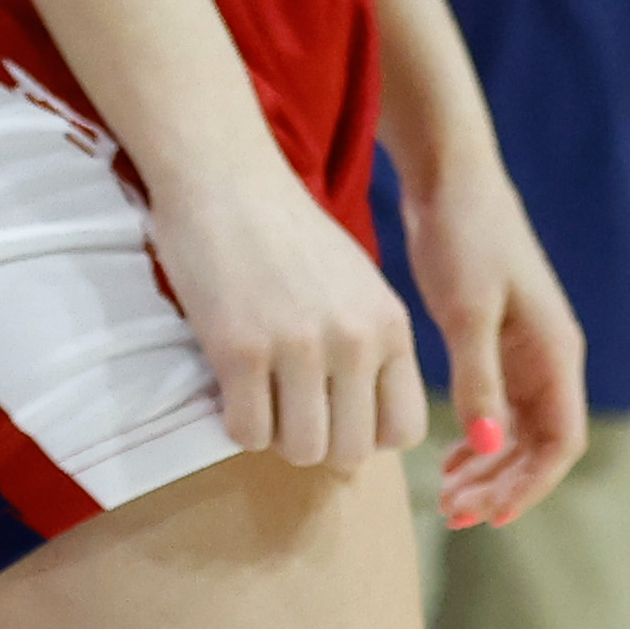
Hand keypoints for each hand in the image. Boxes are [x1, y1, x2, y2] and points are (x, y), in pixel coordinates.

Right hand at [153, 151, 426, 470]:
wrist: (224, 177)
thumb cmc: (286, 232)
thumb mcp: (356, 285)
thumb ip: (370, 350)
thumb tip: (365, 437)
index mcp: (391, 325)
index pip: (405, 431)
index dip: (366, 435)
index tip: (333, 412)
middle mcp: (356, 340)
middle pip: (350, 451)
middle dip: (315, 442)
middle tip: (284, 406)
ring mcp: (300, 346)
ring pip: (300, 450)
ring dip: (273, 435)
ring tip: (256, 395)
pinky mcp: (241, 350)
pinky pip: (247, 431)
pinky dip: (233, 420)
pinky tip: (228, 384)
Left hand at [401, 145, 589, 526]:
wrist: (450, 178)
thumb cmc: (464, 236)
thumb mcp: (468, 309)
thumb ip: (478, 378)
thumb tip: (488, 446)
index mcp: (556, 352)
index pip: (562, 441)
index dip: (530, 485)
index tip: (490, 515)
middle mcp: (549, 359)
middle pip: (540, 446)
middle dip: (503, 486)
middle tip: (454, 514)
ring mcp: (524, 352)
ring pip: (518, 432)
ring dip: (489, 470)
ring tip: (447, 499)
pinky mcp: (496, 342)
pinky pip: (498, 409)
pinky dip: (478, 439)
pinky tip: (448, 458)